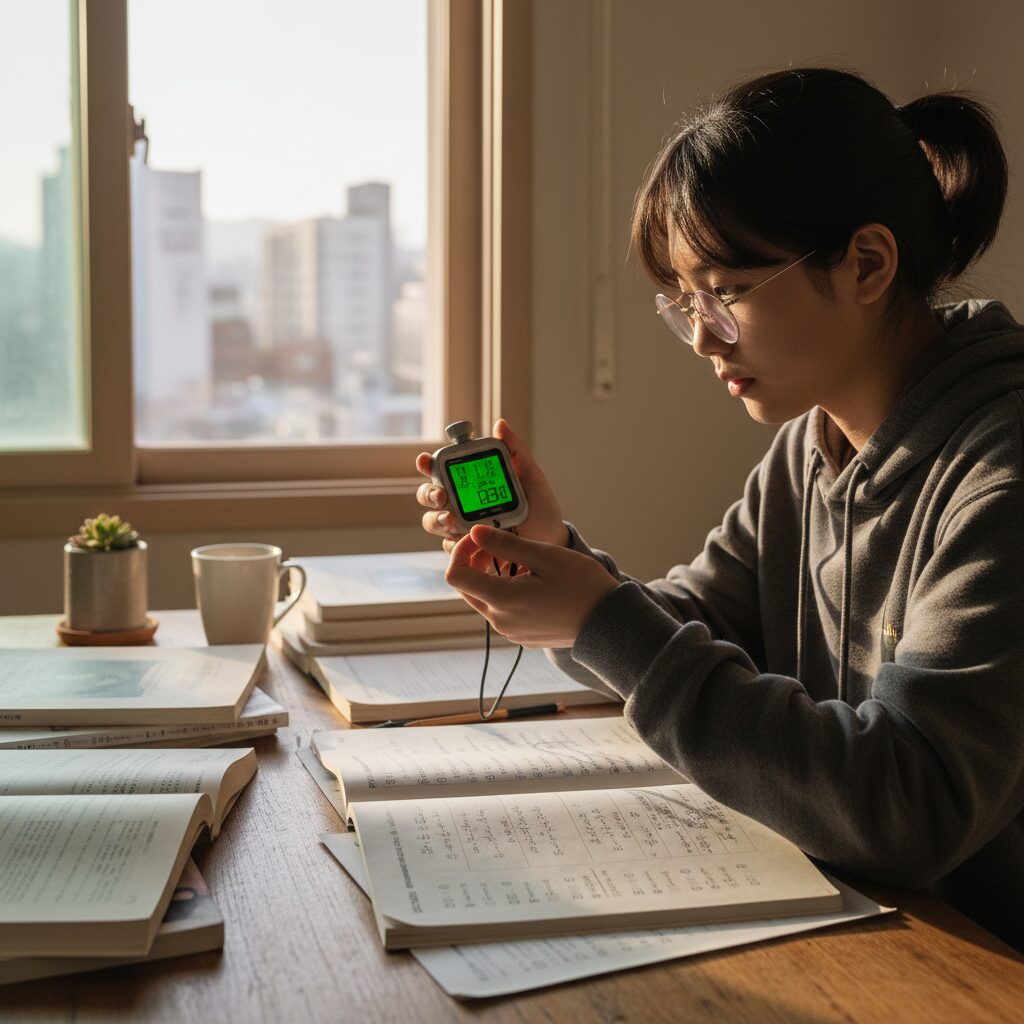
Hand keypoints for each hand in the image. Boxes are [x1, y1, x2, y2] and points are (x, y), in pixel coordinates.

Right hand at [415, 419, 568, 555]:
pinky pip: (448, 547)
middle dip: (429, 494)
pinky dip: (453, 543)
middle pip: (428, 495)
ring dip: (438, 519)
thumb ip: (516, 452)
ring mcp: (461, 527)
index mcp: (472, 482)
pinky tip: (466, 542)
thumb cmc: (540, 509)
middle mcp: (460, 502)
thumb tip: (500, 425)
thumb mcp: (532, 479)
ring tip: (453, 521)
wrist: (550, 543)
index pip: (441, 469)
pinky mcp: (466, 550)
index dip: (427, 464)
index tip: (426, 461)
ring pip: (432, 522)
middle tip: (442, 496)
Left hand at [446, 525, 617, 648]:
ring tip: (518, 559)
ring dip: (490, 576)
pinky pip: (502, 611)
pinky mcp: (523, 635)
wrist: (610, 623)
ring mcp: (511, 631)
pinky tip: (530, 579)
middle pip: (467, 588)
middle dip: (474, 562)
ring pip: (484, 599)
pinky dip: (505, 592)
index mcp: (502, 599)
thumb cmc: (582, 586)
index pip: (455, 576)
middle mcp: (500, 620)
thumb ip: (505, 544)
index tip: (478, 537)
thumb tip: (475, 532)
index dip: (459, 551)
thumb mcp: (544, 556)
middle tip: (497, 543)